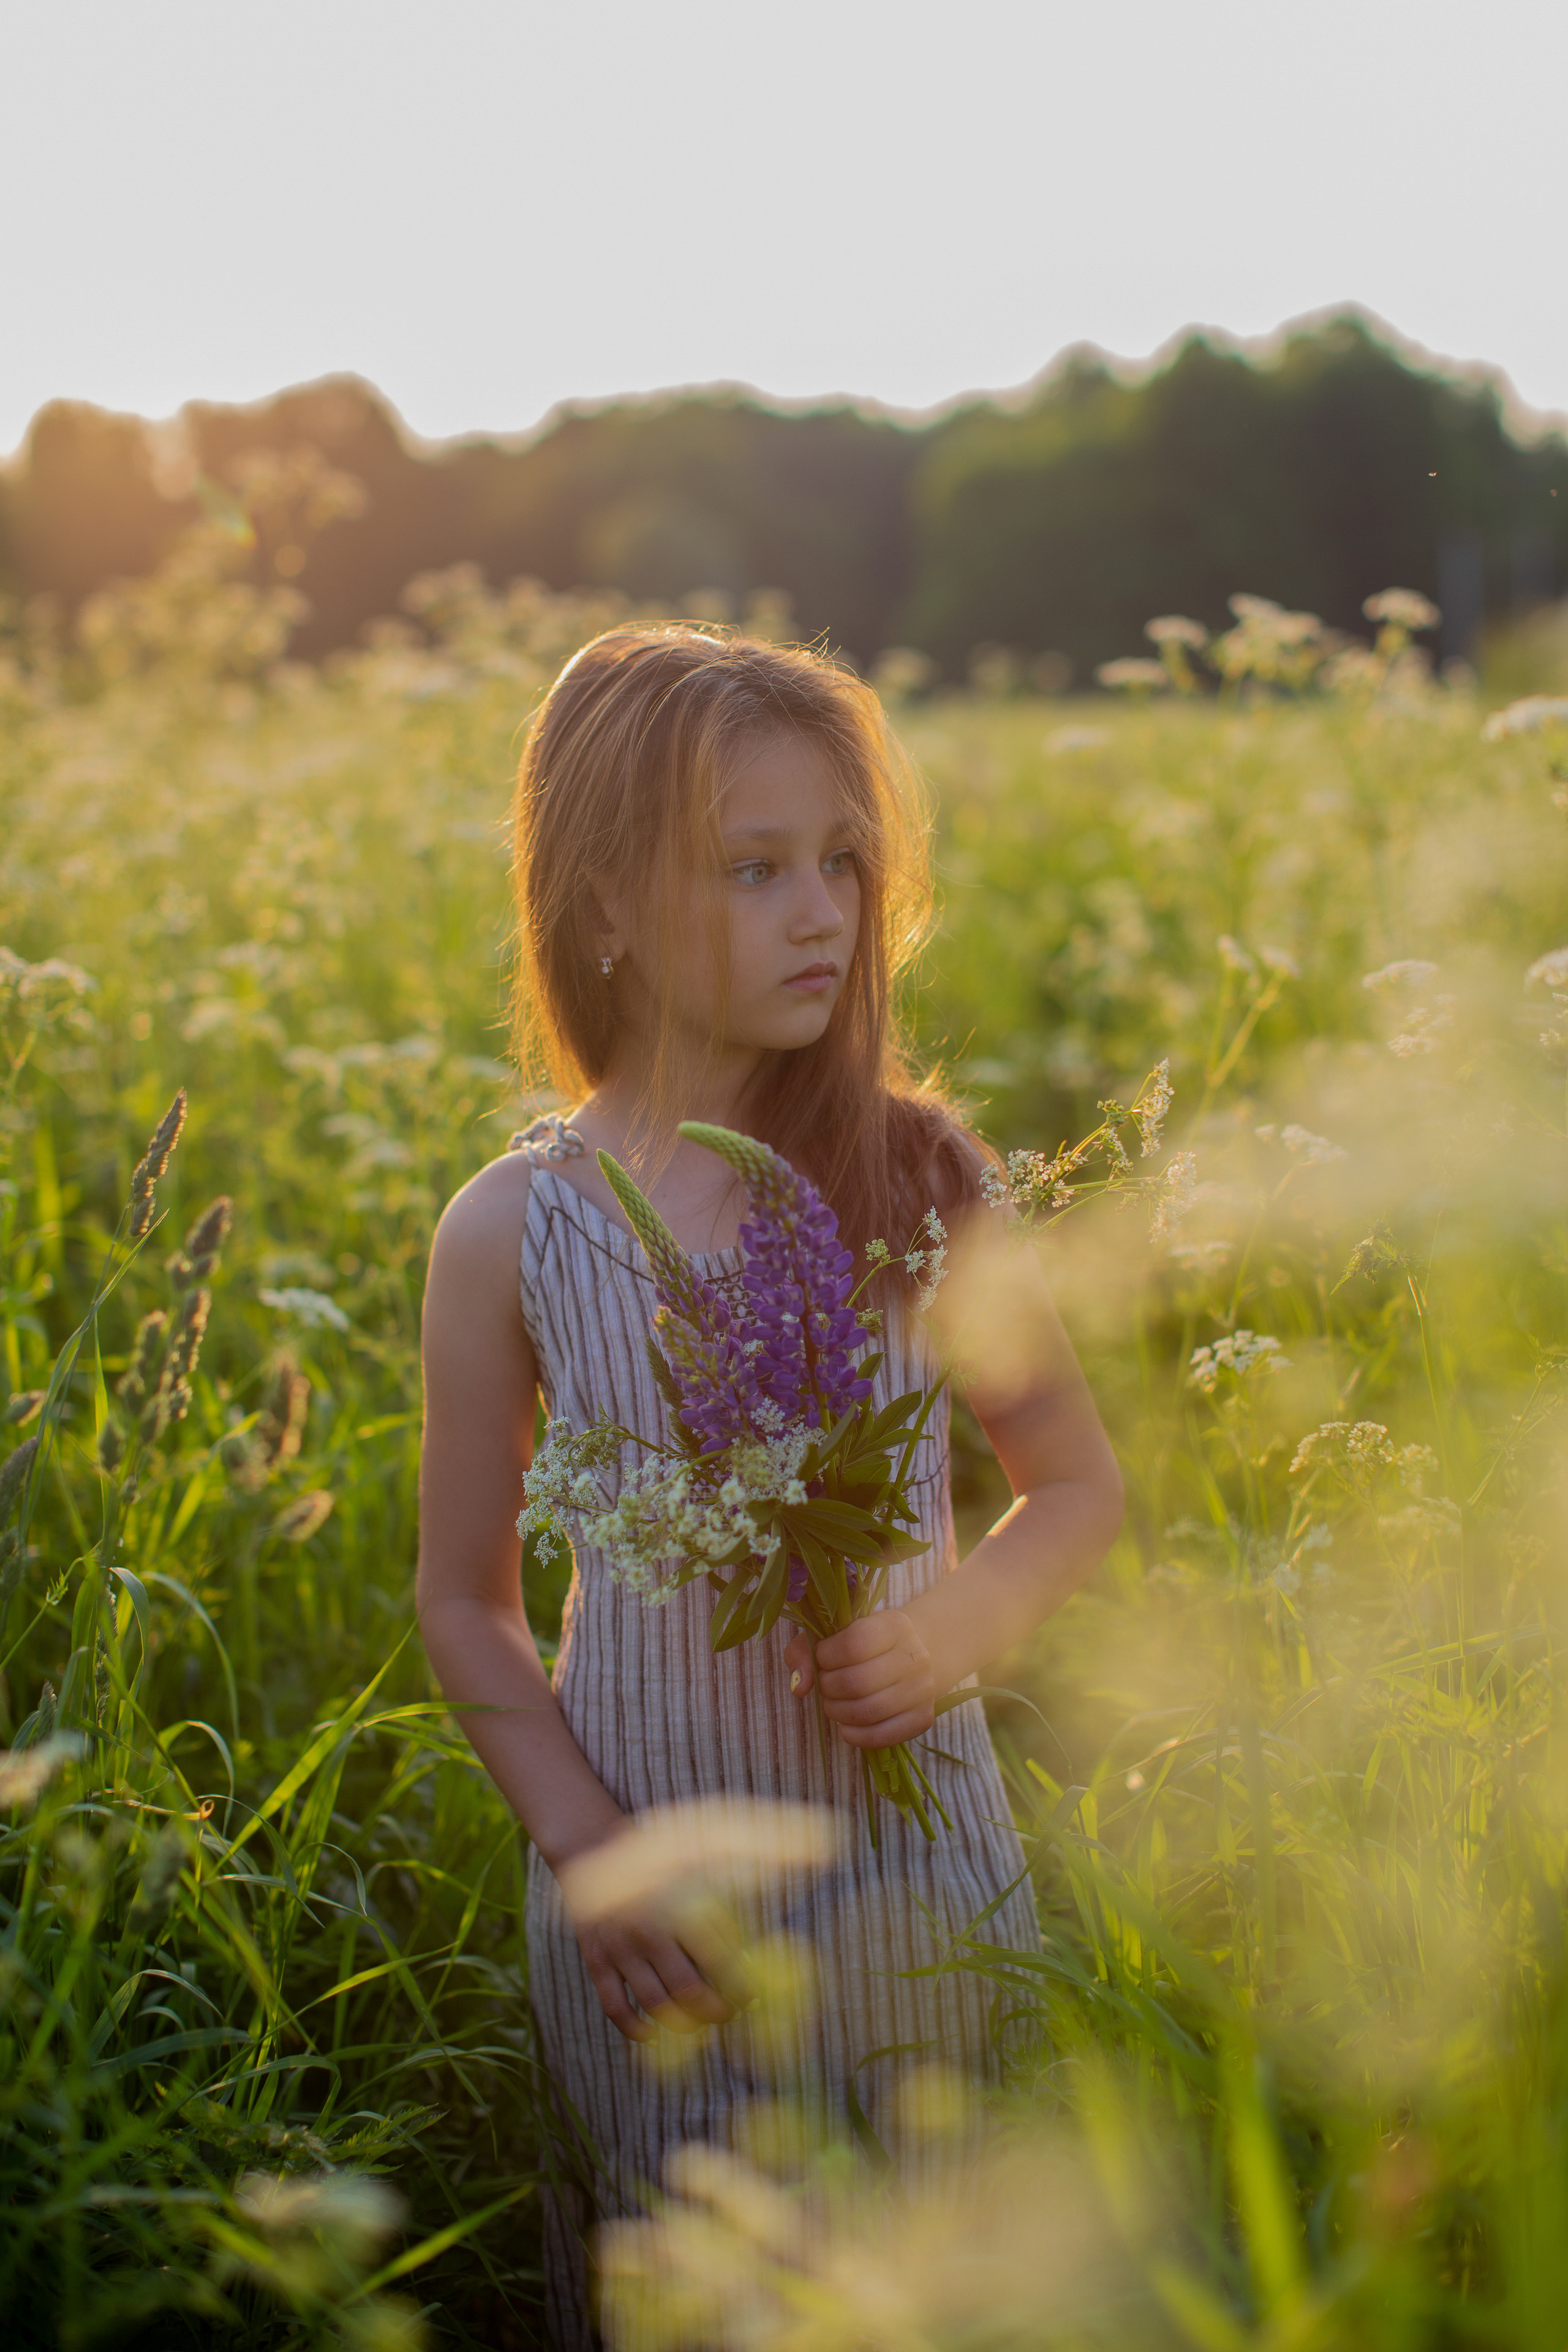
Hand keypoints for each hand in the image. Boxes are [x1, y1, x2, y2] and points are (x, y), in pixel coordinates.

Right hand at [558, 1865, 752, 2045]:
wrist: (595, 1853)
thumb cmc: (656, 1873)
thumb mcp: (692, 1883)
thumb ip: (718, 1921)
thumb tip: (745, 1964)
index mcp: (677, 1909)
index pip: (717, 1961)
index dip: (738, 1987)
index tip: (750, 1999)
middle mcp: (648, 1931)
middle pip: (689, 1989)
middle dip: (716, 2011)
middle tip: (728, 2015)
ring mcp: (620, 1949)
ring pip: (656, 2004)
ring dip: (683, 2024)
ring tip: (699, 2025)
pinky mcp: (596, 1961)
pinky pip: (615, 2006)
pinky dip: (634, 2029)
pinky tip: (652, 2034)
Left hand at [784, 1609, 936, 1748]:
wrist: (908, 1659)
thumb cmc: (863, 1645)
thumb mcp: (834, 1634)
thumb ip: (805, 1651)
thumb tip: (799, 1687)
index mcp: (894, 1625)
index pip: (853, 1645)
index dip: (826, 1656)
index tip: (822, 1657)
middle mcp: (915, 1655)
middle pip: (857, 1682)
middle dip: (828, 1687)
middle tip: (826, 1684)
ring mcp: (923, 1689)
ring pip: (867, 1712)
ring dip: (837, 1712)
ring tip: (833, 1703)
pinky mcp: (923, 1718)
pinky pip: (881, 1737)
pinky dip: (854, 1735)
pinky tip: (845, 1726)